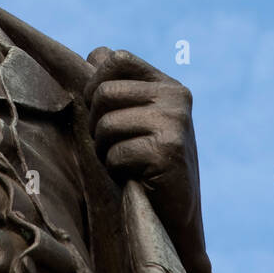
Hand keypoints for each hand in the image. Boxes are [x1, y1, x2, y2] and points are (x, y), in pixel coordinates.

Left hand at [84, 47, 212, 272]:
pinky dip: (117, 170)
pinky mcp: (169, 150)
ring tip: (127, 164)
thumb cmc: (146, 169)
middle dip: (96, 125)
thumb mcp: (134, 122)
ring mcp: (176, 122)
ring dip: (105, 151)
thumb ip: (117, 86)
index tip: (102, 112)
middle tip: (116, 148)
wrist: (175, 221)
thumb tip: (96, 52)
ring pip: (105, 124)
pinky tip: (138, 178)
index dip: (95, 84)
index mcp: (170, 86)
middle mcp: (178, 97)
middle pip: (103, 92)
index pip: (115, 58)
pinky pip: (115, 152)